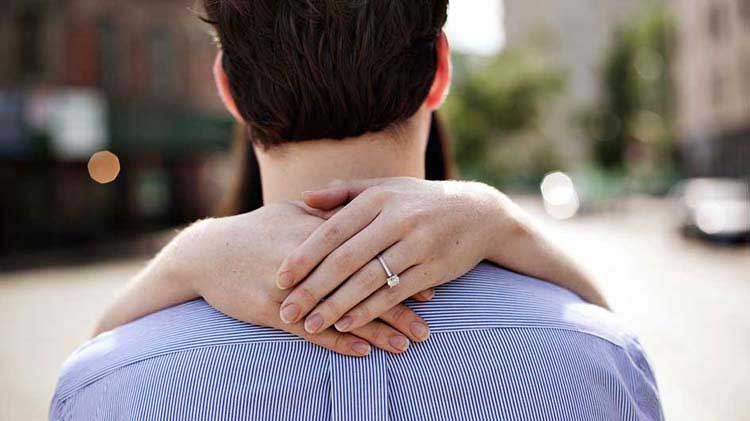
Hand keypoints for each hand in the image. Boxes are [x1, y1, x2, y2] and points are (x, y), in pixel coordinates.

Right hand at [132, 202, 431, 355]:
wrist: (207, 253)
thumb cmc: (255, 230)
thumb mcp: (291, 211)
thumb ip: (328, 210)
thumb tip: (361, 204)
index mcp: (319, 231)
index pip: (370, 252)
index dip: (400, 269)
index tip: (431, 284)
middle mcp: (310, 260)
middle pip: (363, 285)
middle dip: (398, 307)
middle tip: (428, 326)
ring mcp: (292, 287)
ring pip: (343, 311)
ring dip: (376, 331)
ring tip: (405, 346)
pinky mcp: (273, 310)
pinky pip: (312, 330)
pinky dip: (339, 342)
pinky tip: (363, 353)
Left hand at [276, 178, 507, 333]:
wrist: (479, 213)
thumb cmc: (420, 200)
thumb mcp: (385, 187)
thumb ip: (344, 192)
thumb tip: (304, 199)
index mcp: (378, 198)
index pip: (332, 230)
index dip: (304, 256)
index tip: (279, 277)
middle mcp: (396, 220)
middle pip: (346, 259)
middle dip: (313, 288)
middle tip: (287, 310)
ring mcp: (417, 245)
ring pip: (369, 280)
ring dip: (336, 305)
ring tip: (310, 324)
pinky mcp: (434, 269)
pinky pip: (395, 294)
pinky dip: (369, 311)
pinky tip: (347, 325)